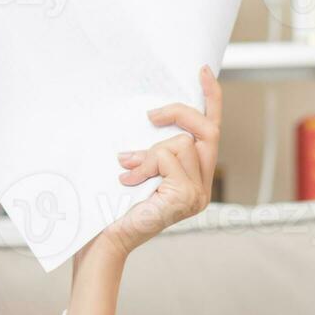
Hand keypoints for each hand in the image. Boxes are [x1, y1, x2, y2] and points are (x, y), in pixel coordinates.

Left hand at [96, 64, 222, 256]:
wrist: (103, 241)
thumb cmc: (113, 209)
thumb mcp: (136, 169)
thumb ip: (151, 151)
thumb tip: (150, 120)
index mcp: (194, 179)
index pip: (210, 132)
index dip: (210, 100)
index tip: (201, 72)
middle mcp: (202, 188)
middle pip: (205, 130)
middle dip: (178, 113)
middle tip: (150, 115)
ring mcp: (197, 195)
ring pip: (180, 143)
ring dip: (148, 153)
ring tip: (127, 171)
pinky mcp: (185, 196)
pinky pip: (166, 158)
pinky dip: (143, 165)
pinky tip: (129, 182)